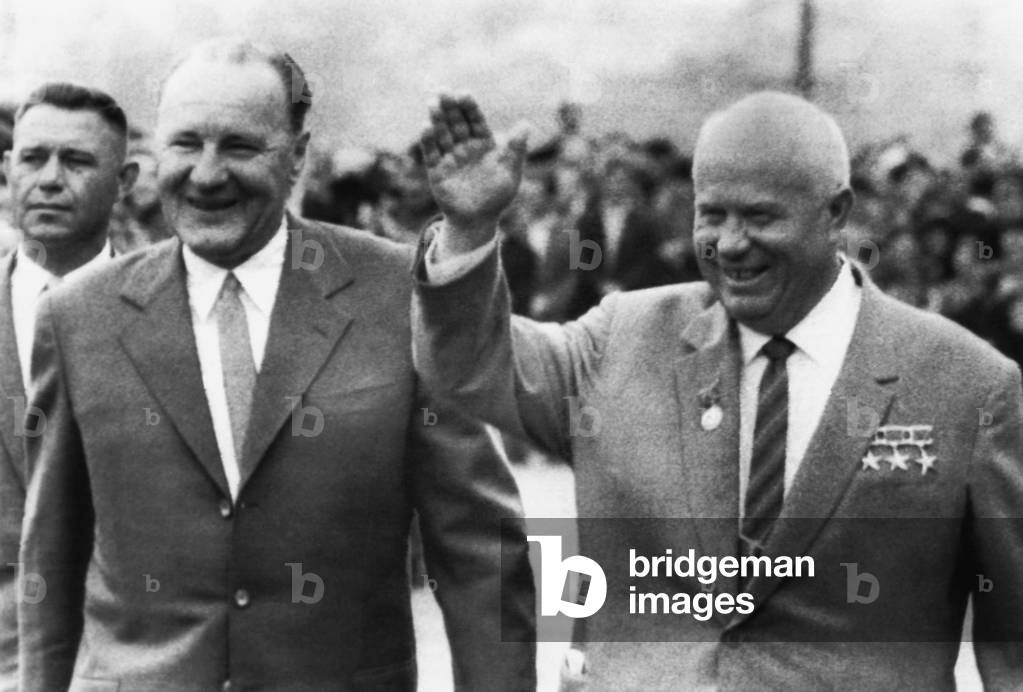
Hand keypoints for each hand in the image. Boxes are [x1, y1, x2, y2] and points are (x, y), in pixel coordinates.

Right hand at [421, 93, 528, 256]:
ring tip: (433, 103)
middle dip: (450, 107)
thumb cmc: (497, 196)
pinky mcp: (437, 170)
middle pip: (456, 122)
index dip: (469, 107)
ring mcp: (450, 157)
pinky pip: (432, 153)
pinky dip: (428, 140)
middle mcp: (464, 147)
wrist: (478, 220)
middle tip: (444, 91)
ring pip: (442, 134)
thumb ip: (516, 148)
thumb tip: (526, 124)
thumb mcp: (511, 172)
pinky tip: (426, 127)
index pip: (475, 120)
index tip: (464, 93)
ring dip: (437, 119)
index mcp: (483, 144)